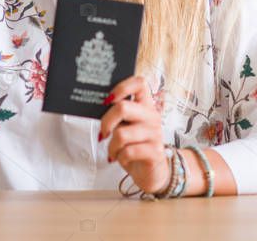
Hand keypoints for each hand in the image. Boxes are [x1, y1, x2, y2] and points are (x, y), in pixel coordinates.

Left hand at [98, 74, 169, 194]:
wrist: (152, 173)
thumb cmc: (135, 147)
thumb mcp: (126, 127)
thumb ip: (118, 116)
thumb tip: (101, 106)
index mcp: (146, 106)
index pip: (139, 83)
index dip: (121, 87)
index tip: (108, 100)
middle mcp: (152, 116)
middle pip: (123, 107)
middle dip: (106, 122)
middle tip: (104, 132)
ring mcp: (155, 134)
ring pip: (121, 134)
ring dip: (112, 146)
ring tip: (114, 151)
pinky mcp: (155, 152)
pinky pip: (128, 152)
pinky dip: (119, 157)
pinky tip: (122, 159)